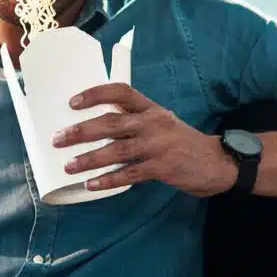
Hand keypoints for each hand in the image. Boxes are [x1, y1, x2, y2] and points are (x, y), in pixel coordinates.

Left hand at [51, 82, 236, 196]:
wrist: (218, 163)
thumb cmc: (181, 142)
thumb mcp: (162, 122)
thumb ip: (135, 119)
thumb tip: (96, 124)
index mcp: (151, 108)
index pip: (121, 91)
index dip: (95, 94)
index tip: (72, 103)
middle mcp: (153, 123)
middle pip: (112, 122)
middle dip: (82, 131)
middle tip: (58, 138)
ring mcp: (159, 145)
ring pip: (117, 150)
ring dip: (89, 159)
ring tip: (68, 166)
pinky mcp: (163, 168)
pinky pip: (129, 174)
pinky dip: (108, 180)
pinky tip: (92, 184)